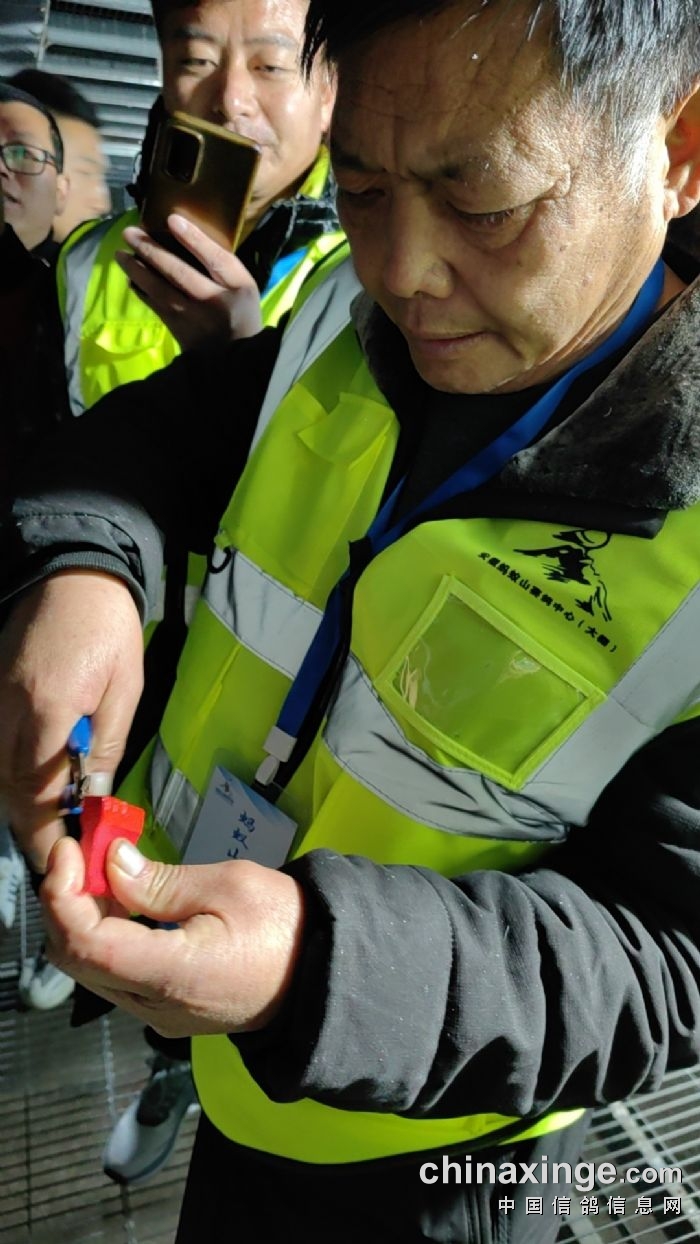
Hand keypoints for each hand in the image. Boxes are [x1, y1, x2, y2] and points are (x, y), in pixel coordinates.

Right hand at [0, 572, 143, 870]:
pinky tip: (38, 789)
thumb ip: (106, 746)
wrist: (72, 574)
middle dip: (33, 827)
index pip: (37, 789)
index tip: (65, 859)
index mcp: (46, 709)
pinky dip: (14, 777)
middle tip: (62, 855)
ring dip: (22, 805)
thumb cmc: (108, 627)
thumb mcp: (124, 688)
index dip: (48, 830)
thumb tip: (95, 797)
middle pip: (9, 789)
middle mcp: (7, 712)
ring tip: (56, 828)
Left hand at [41, 836, 304, 1035]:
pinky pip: (115, 976)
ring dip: (84, 918)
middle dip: (67, 902)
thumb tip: (110, 864)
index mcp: (172, 974)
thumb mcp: (229, 884)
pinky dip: (105, 936)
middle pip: (77, 960)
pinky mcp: (166, 1010)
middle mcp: (155, 1006)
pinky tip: (121, 901)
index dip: (63, 894)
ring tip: (101, 869)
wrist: (324, 973)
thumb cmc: (286, 925)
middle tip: (83, 853)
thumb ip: (161, 880)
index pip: (85, 943)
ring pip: (91, 970)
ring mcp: (159, 1014)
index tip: (70, 849)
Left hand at [116, 214, 261, 349]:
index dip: (194, 239)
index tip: (172, 219)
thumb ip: (223, 263)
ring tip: (120, 254)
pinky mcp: (176, 328)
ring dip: (137, 270)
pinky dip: (141, 291)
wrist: (234, 357)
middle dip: (151, 250)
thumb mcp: (244, 286)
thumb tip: (189, 235)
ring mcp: (190, 317)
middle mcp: (210, 301)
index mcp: (234, 288)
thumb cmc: (241, 314)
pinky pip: (154, 305)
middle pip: (179, 272)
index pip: (215, 260)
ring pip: (160, 290)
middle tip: (129, 232)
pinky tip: (130, 280)